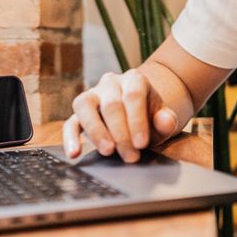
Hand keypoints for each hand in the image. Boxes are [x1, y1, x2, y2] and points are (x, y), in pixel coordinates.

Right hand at [64, 70, 180, 162]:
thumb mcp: (163, 120)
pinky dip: (70, 138)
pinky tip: (74, 154)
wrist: (139, 114)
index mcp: (134, 79)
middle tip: (131, 157)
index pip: (133, 96)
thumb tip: (166, 120)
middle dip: (121, 134)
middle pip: (111, 105)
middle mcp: (110, 83)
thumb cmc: (151, 118)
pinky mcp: (79, 113)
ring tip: (107, 152)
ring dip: (96, 131)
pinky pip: (70, 122)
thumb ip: (167, 121)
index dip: (137, 121)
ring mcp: (92, 95)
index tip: (141, 144)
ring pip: (85, 106)